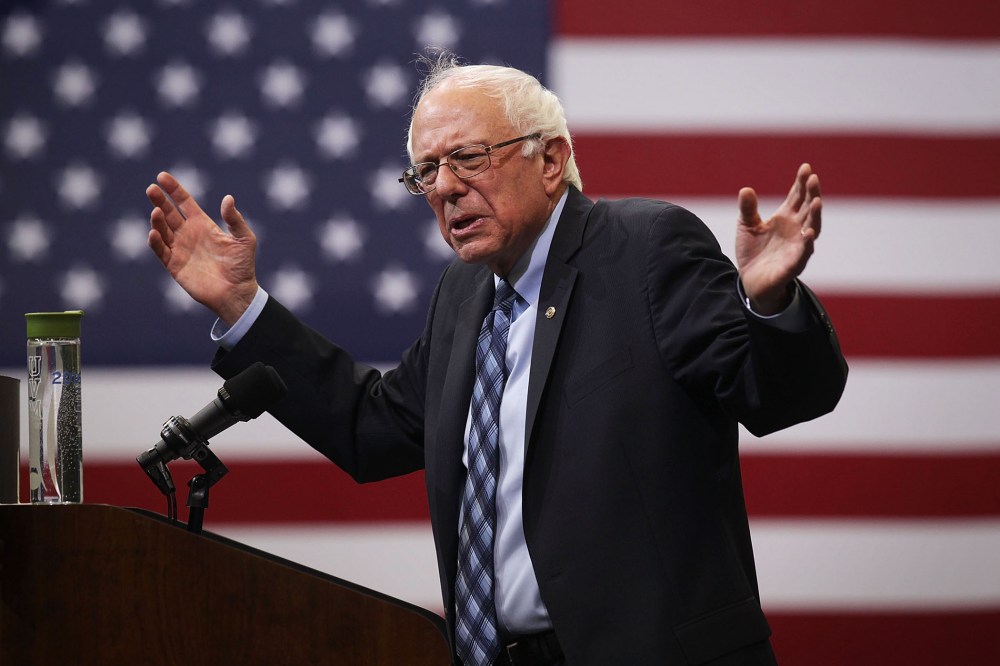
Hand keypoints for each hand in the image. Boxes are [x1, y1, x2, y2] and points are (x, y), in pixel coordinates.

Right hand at [147, 171, 258, 325]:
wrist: (237, 292)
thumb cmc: (242, 266)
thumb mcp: (244, 239)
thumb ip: (235, 219)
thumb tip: (228, 198)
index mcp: (203, 224)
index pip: (184, 202)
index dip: (174, 189)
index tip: (162, 176)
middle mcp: (188, 234)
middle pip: (169, 212)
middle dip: (159, 200)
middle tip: (151, 189)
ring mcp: (180, 249)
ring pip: (162, 230)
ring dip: (157, 220)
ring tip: (157, 211)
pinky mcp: (174, 265)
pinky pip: (161, 251)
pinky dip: (156, 242)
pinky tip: (155, 233)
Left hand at [735, 163, 821, 314]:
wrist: (750, 281)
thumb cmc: (753, 251)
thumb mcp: (747, 226)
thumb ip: (748, 209)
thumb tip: (745, 189)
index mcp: (786, 217)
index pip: (797, 196)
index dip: (801, 182)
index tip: (806, 167)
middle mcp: (796, 229)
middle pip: (808, 208)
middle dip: (812, 193)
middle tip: (813, 178)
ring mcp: (797, 246)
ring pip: (812, 228)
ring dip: (815, 215)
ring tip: (817, 201)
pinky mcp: (794, 264)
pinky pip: (803, 254)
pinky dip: (807, 244)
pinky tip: (808, 233)